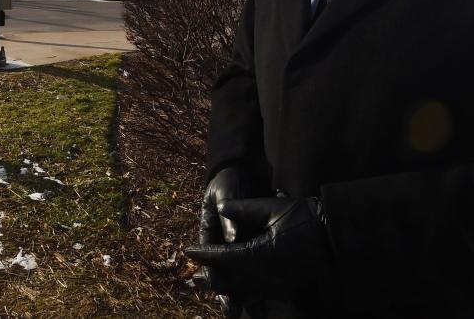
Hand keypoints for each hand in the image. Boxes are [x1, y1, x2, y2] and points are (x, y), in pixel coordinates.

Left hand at [185, 197, 333, 297]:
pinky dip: (243, 292)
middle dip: (210, 278)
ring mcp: (276, 284)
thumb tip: (220, 208)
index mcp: (258, 254)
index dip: (205, 255)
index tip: (188, 252)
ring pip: (242, 290)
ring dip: (224, 289)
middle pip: (229, 280)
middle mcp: (264, 274)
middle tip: (191, 279)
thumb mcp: (273, 208)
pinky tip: (237, 293)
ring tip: (208, 287)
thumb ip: (244, 209)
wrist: (336, 235)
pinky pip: (258, 293)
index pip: (224, 256)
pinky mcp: (286, 287)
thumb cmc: (305, 217)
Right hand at [194, 167, 256, 315]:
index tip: (216, 285)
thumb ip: (232, 213)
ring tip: (246, 312)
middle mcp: (222, 239)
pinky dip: (258, 280)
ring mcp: (237, 243)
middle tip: (232, 309)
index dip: (213, 271)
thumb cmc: (232, 178)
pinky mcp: (254, 245)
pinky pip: (254, 266)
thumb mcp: (228, 190)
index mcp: (210, 227)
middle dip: (227, 290)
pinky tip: (264, 298)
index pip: (210, 252)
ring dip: (242, 290)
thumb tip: (234, 238)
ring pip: (238, 271)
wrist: (246, 169)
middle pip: (223, 268)